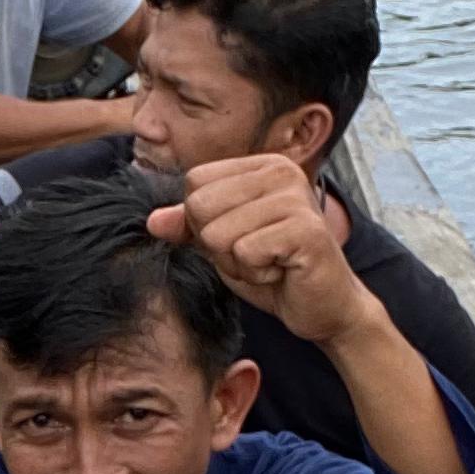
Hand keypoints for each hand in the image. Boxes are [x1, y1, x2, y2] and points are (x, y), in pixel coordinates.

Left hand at [147, 155, 364, 346]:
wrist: (322, 307)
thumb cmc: (274, 271)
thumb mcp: (222, 245)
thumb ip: (189, 227)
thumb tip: (152, 221)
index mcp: (261, 166)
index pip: (194, 183)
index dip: (203, 222)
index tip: (239, 237)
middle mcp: (281, 172)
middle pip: (200, 206)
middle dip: (218, 246)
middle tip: (255, 255)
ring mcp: (296, 198)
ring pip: (219, 234)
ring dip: (238, 263)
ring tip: (269, 264)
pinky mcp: (306, 230)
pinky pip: (245, 252)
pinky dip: (256, 274)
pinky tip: (281, 271)